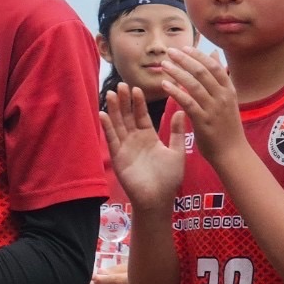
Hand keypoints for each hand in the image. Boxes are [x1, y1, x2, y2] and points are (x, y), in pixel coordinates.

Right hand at [100, 82, 184, 211]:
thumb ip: (176, 132)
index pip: (141, 115)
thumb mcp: (177, 151)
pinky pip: (112, 139)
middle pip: (127, 116)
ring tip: (111, 94)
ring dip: (114, 110)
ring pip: (117, 124)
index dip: (138, 103)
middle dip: (124, 101)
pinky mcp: (118, 157)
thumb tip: (181, 110)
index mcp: (148, 136)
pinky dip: (107, 127)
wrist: (158, 198)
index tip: (137, 88)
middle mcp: (134, 139)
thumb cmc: (169, 178)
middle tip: (121, 85)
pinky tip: (103, 114)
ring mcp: (125, 147)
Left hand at [160, 47, 246, 164]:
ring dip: (177, 72)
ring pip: (194, 85)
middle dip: (185, 59)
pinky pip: (188, 102)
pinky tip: (164, 84)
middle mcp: (223, 97)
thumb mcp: (228, 99)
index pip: (214, 67)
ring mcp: (214, 108)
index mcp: (229, 90)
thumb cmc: (227, 127)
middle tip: (170, 51)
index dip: (198, 55)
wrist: (233, 153)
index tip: (184, 47)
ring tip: (164, 65)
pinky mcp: (203, 121)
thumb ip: (219, 78)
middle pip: (203, 72)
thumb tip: (214, 54)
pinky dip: (176, 91)